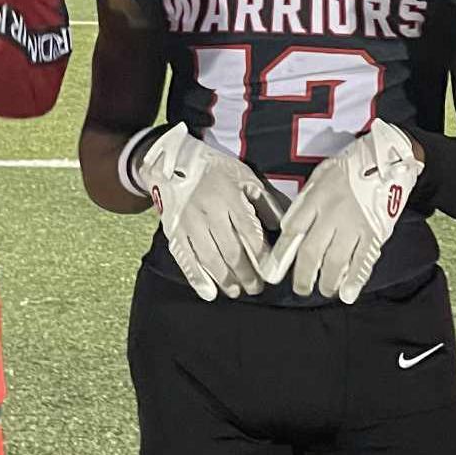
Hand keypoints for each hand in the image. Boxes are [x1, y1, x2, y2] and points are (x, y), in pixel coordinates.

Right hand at [138, 123, 284, 300]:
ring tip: (236, 292)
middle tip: (256, 288)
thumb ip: (265, 202)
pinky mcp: (174, 231)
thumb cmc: (216, 170)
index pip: (249, 233)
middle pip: (230, 250)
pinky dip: (197, 278)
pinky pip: (185, 259)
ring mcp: (189, 223)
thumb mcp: (245, 177)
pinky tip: (208, 292)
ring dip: (225, 279)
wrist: (174, 162)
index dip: (260, 256)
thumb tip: (281, 228)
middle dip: (246, 274)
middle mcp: (209, 212)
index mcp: (230, 197)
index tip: (270, 273)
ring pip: (210, 258)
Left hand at [261, 118, 422, 304]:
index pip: (292, 231)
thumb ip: (306, 201)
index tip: (272, 274)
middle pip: (312, 253)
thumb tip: (292, 227)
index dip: (281, 256)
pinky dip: (355, 280)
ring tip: (326, 290)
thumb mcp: (321, 175)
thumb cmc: (352, 165)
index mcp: (316, 198)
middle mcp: (332, 213)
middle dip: (304, 277)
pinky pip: (363, 260)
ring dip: (328, 281)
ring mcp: (354, 223)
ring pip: (336, 261)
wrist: (388, 156)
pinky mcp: (375, 231)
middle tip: (302, 289)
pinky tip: (348, 293)